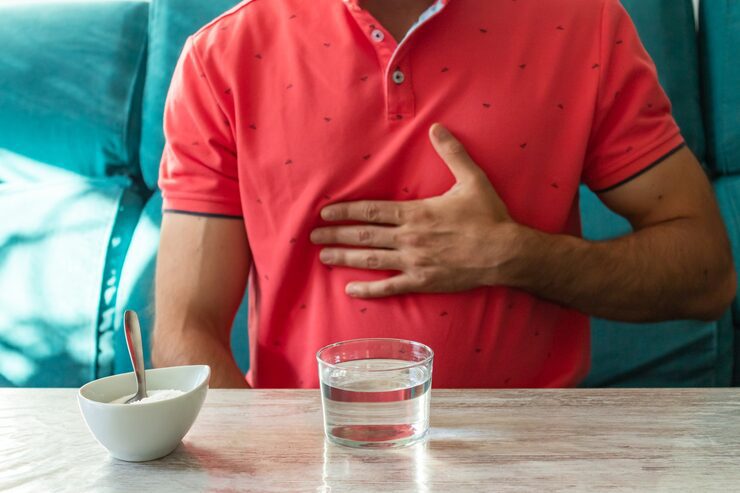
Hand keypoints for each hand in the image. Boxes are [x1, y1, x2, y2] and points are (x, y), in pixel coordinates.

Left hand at [310, 123, 520, 297]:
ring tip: (323, 257)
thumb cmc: (489, 216)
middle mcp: (408, 238)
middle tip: (312, 237)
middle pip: (364, 235)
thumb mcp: (472, 178)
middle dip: (336, 235)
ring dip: (344, 258)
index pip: (371, 211)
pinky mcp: (422, 282)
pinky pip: (389, 287)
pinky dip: (369, 289)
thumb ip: (452, 153)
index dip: (345, 211)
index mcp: (415, 213)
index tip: (325, 213)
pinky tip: (351, 289)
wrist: (505, 252)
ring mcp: (413, 262)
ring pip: (370, 260)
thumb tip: (437, 128)